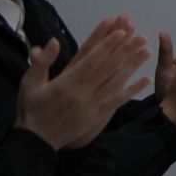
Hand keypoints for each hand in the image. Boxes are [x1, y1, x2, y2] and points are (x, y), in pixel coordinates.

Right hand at [15, 17, 150, 149]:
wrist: (34, 143)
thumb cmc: (30, 109)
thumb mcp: (29, 83)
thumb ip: (42, 62)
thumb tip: (53, 40)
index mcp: (66, 84)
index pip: (91, 61)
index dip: (107, 46)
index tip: (121, 32)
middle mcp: (82, 94)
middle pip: (108, 68)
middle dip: (125, 51)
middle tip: (141, 36)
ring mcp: (91, 106)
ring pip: (116, 82)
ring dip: (132, 66)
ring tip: (146, 51)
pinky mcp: (96, 116)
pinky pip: (117, 101)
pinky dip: (132, 90)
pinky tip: (145, 80)